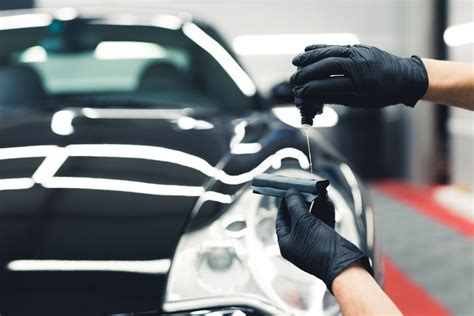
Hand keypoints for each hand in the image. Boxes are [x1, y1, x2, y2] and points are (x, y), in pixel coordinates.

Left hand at [276, 188, 372, 291]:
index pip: (281, 219)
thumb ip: (295, 205)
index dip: (284, 204)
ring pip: (311, 218)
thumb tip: (289, 192)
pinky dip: (324, 211)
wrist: (344, 265)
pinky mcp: (326, 240)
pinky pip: (322, 222)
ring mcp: (312, 242)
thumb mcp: (303, 222)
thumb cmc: (319, 246)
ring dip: (315, 204)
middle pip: (296, 217)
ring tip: (319, 191)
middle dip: (302, 202)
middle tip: (306, 187)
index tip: (288, 191)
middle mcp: (298, 243)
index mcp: (286, 243)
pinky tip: (327, 201)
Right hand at [290, 44, 428, 108]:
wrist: (406, 77)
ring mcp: (358, 53)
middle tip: (294, 80)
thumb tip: (316, 97)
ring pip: (329, 52)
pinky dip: (321, 47)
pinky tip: (308, 49)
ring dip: (310, 57)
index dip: (312, 89)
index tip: (300, 93)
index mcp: (361, 84)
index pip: (330, 85)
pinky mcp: (358, 47)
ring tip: (296, 62)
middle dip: (307, 73)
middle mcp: (359, 66)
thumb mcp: (362, 102)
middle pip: (327, 66)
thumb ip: (338, 98)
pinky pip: (336, 46)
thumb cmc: (384, 94)